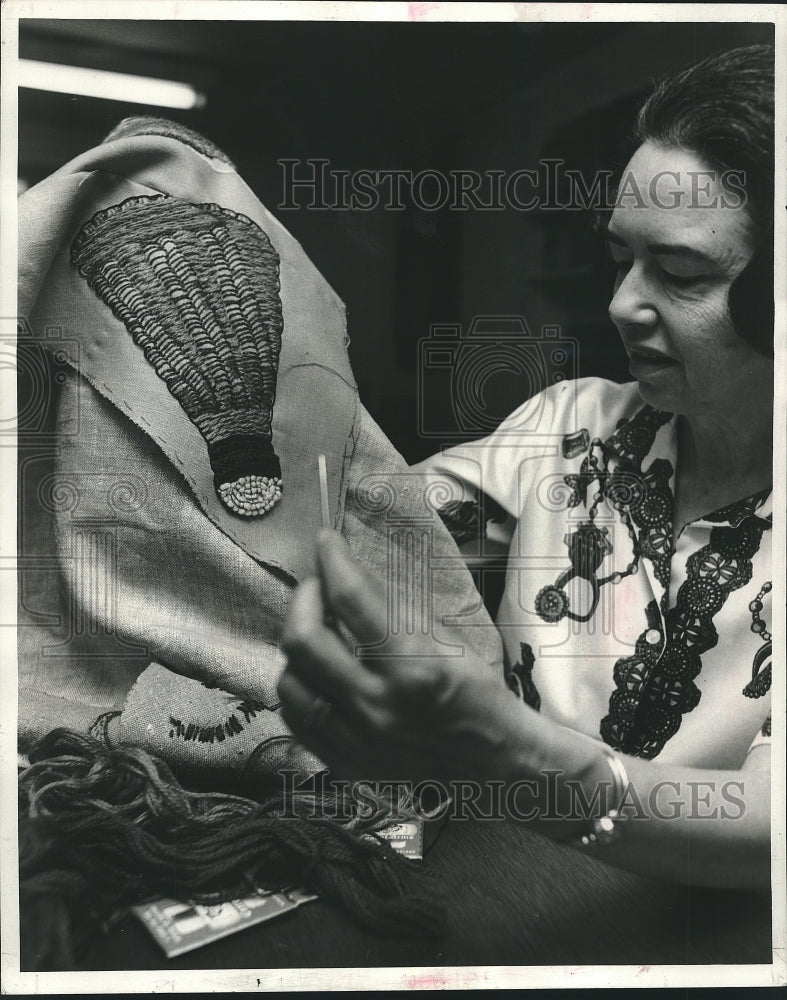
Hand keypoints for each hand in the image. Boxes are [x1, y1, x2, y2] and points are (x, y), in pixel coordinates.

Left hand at [277, 529, 522, 781]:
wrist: (491, 760)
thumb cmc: (472, 689)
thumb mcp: (442, 635)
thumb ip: (389, 607)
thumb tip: (343, 571)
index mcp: (414, 665)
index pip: (351, 598)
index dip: (332, 559)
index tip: (326, 541)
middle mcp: (378, 705)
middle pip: (303, 639)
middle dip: (305, 598)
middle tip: (319, 588)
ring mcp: (356, 740)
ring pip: (289, 680)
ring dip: (301, 646)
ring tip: (321, 633)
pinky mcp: (344, 762)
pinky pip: (294, 717)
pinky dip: (301, 687)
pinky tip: (318, 674)